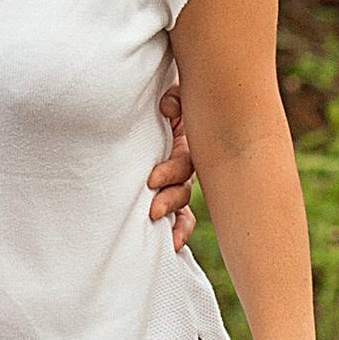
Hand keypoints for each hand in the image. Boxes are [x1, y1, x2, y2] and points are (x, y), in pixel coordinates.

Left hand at [147, 87, 195, 250]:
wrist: (155, 102)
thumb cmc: (165, 97)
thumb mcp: (174, 93)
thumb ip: (175, 96)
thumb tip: (168, 107)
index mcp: (186, 139)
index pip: (185, 162)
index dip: (171, 173)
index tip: (152, 181)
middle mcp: (185, 160)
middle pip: (184, 187)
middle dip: (170, 201)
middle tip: (152, 211)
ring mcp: (178, 177)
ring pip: (181, 202)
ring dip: (173, 218)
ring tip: (161, 233)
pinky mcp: (168, 189)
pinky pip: (181, 216)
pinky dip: (179, 230)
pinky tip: (173, 246)